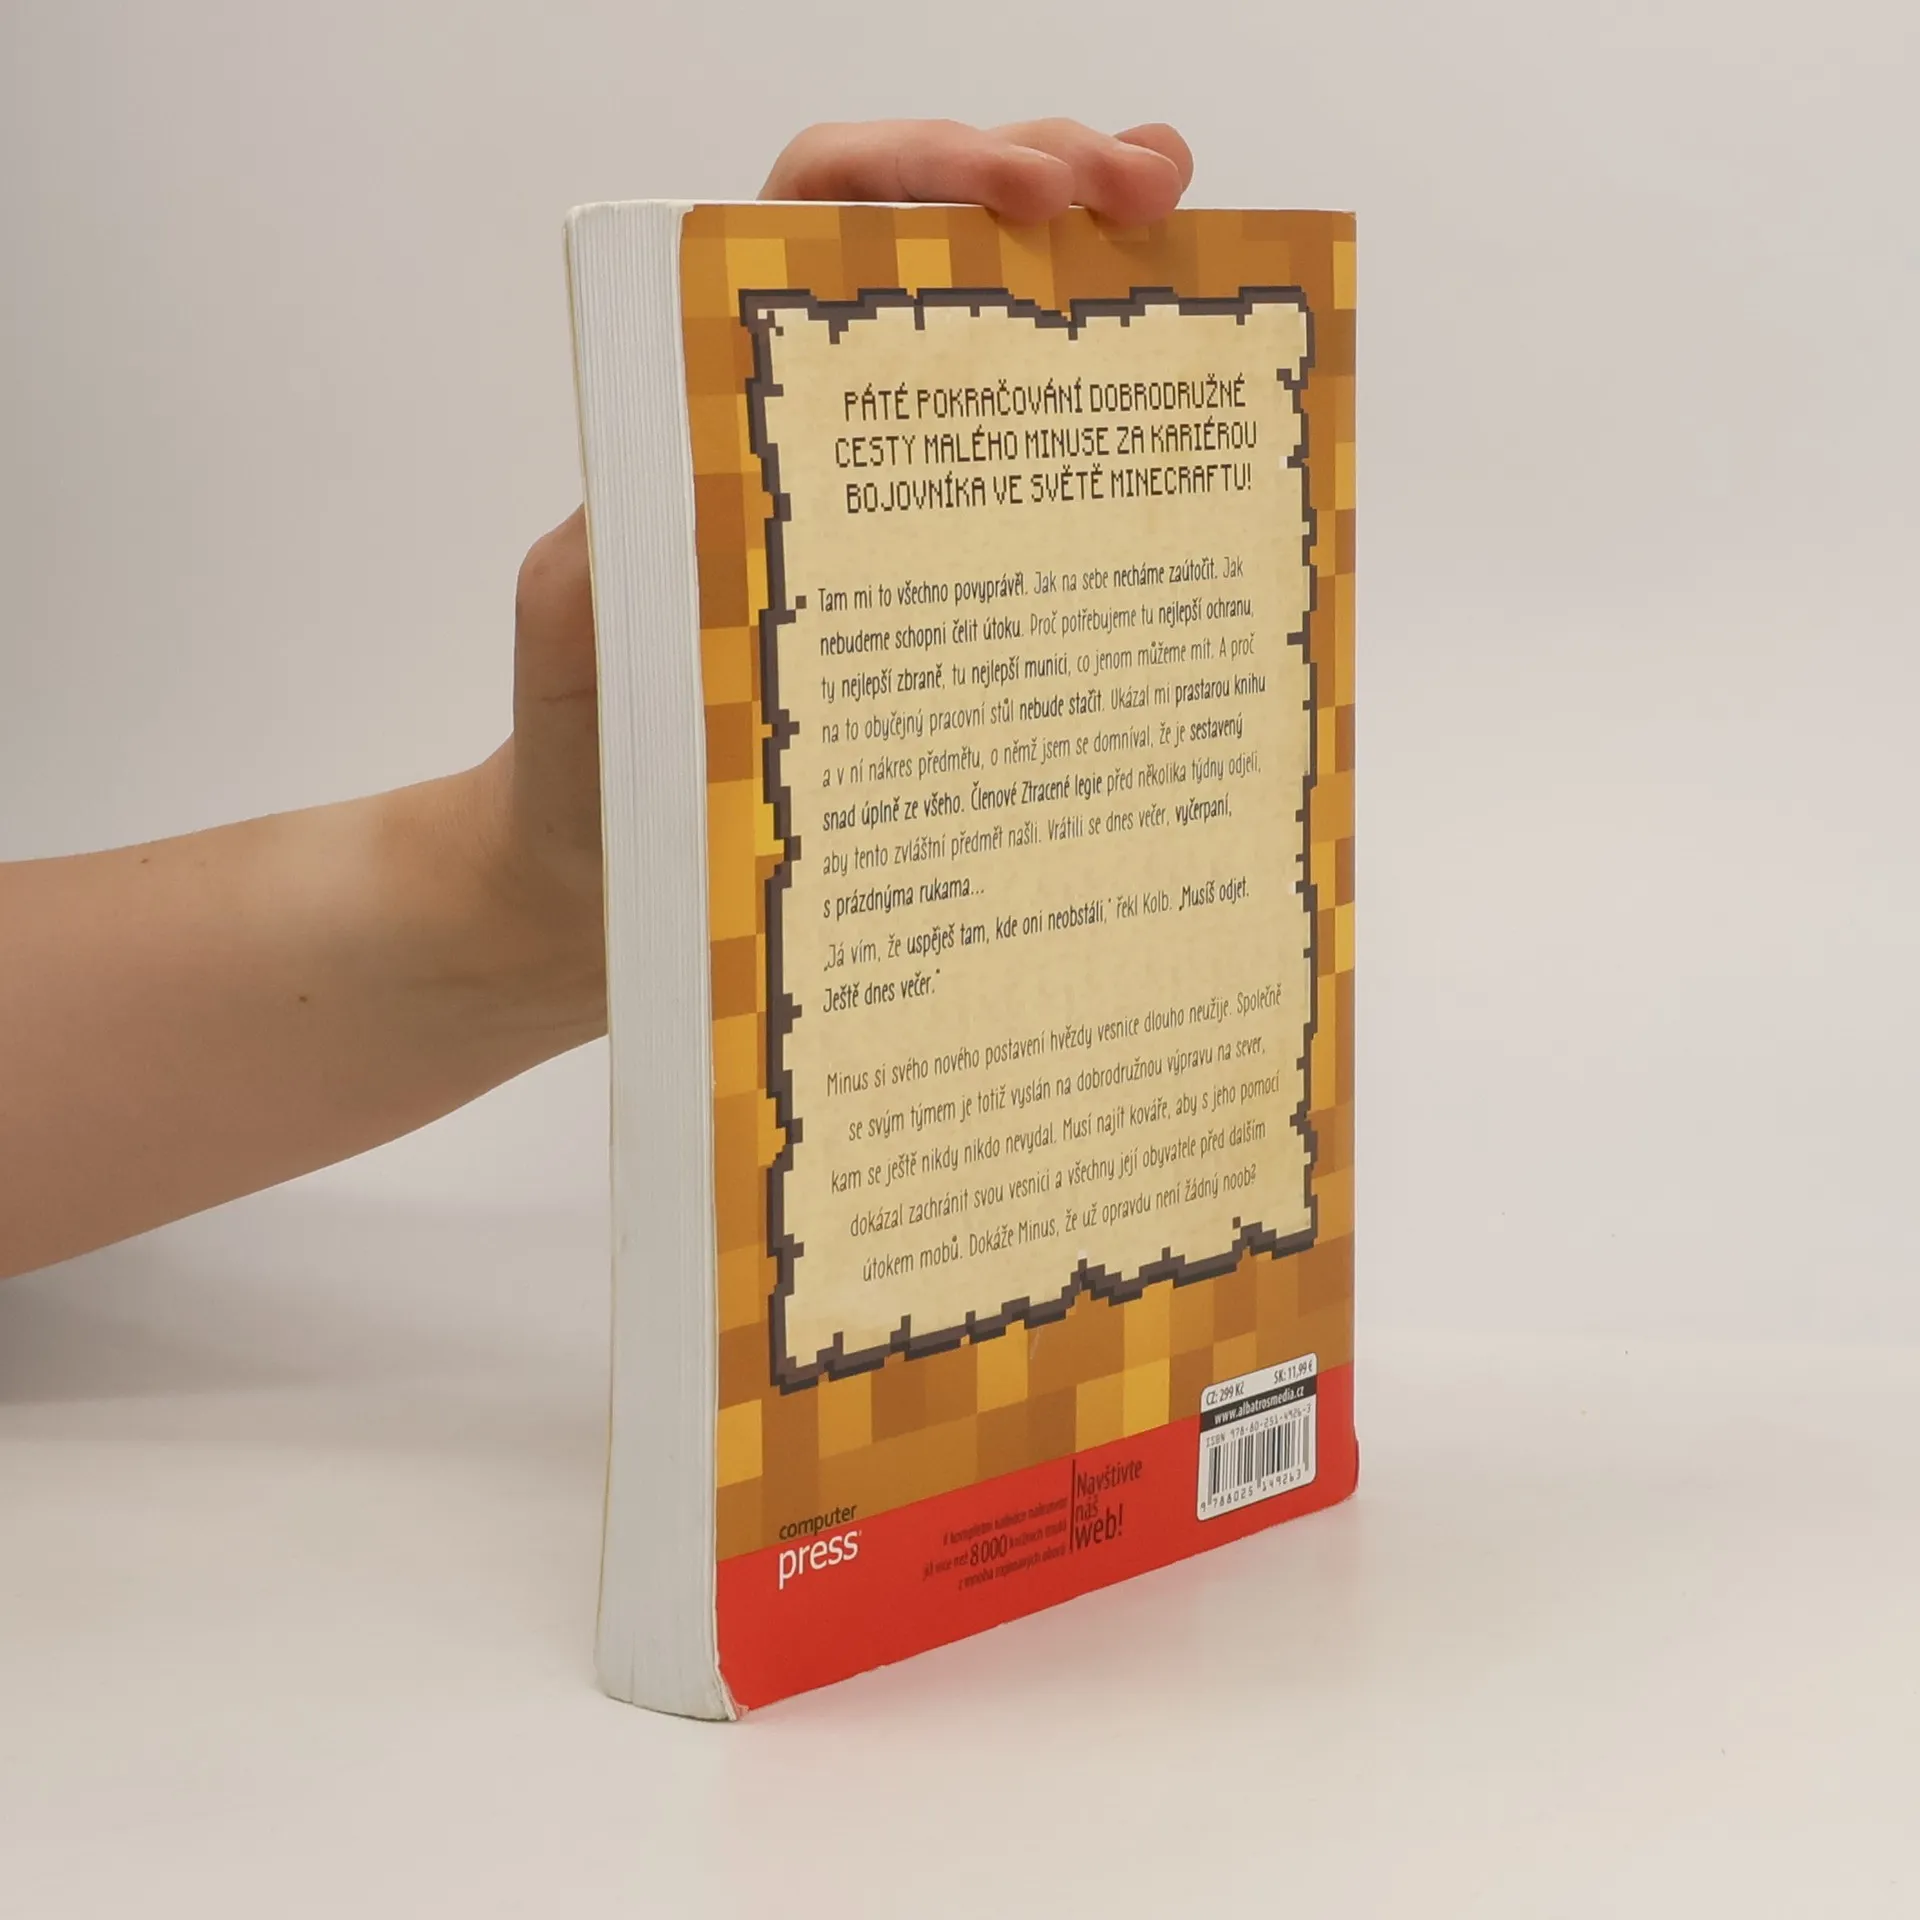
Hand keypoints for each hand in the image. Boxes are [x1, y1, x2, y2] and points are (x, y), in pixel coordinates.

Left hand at [493, 117, 1195, 998]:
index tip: (1031, 197)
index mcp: (718, 403)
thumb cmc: (584, 758)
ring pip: (994, 356)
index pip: (810, 216)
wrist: (604, 882)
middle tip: (1154, 191)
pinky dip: (1105, 444)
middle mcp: (813, 433)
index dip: (922, 171)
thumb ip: (625, 553)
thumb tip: (712, 480)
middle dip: (1047, 182)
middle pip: (931, 250)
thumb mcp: (587, 640)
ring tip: (1192, 257)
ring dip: (1097, 284)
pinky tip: (1182, 435)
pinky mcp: (932, 599)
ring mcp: (884, 512)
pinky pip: (1026, 501)